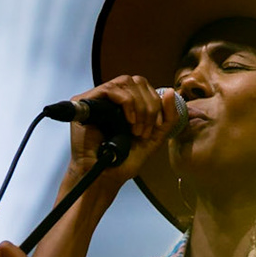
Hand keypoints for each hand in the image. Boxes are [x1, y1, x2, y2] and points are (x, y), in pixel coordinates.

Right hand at [64, 77, 184, 193]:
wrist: (107, 175)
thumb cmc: (125, 159)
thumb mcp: (155, 136)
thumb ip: (168, 116)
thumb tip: (169, 91)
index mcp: (126, 102)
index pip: (144, 86)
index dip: (155, 102)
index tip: (156, 126)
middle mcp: (111, 97)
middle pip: (137, 81)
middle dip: (149, 106)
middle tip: (145, 130)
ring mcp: (97, 98)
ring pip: (125, 82)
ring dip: (138, 106)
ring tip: (136, 129)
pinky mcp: (85, 101)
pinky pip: (110, 89)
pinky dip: (126, 104)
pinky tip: (128, 122)